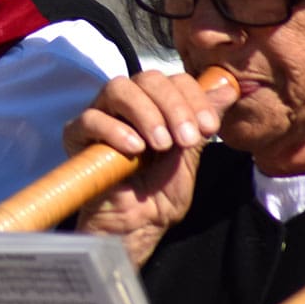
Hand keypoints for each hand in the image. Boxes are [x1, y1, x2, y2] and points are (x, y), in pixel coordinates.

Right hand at [63, 69, 235, 264]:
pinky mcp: (76, 136)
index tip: (209, 128)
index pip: (173, 79)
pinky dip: (114, 129)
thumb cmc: (162, 191)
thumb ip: (203, 120)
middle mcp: (126, 104)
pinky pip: (90, 119)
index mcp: (154, 104)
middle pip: (148, 78)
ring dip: (146, 113)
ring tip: (161, 145)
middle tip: (185, 140)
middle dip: (174, 106)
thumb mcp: (191, 154)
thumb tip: (228, 86)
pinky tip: (134, 149)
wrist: (138, 225)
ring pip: (118, 88)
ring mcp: (100, 116)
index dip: (194, 97)